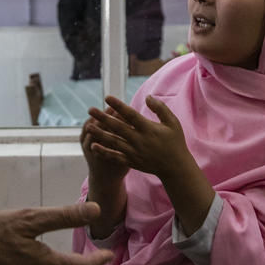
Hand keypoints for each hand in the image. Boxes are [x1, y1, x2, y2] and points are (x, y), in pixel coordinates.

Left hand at [86, 95, 214, 236]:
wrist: (175, 168)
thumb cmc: (175, 142)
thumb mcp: (173, 122)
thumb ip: (160, 108)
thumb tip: (148, 97)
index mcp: (148, 129)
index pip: (130, 114)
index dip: (118, 105)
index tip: (107, 97)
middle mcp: (139, 140)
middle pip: (117, 127)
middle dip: (103, 118)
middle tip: (90, 110)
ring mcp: (134, 152)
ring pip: (113, 142)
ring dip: (100, 133)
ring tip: (88, 126)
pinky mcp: (132, 162)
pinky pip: (115, 157)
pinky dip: (103, 152)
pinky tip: (93, 146)